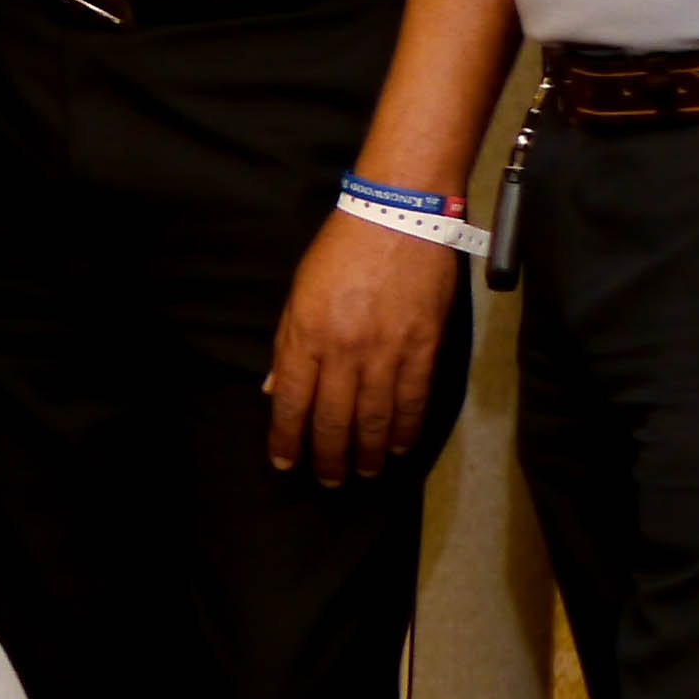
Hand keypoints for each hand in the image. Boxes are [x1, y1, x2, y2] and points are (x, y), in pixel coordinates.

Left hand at [263, 208, 458, 482]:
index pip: (291, 402)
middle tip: (327, 480)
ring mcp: (386, 352)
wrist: (397, 218)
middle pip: (333, 419)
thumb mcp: (298, 294)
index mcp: (306, 336)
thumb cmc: (340, 251)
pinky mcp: (424, 348)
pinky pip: (413, 401)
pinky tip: (396, 448)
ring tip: (361, 473)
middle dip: (327, 456)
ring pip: (374, 419)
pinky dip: (404, 430)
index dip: (287, 437)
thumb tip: (275, 390)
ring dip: (366, 452)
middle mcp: (344, 351)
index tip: (285, 462)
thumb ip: (287, 346)